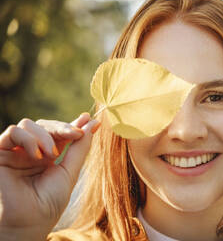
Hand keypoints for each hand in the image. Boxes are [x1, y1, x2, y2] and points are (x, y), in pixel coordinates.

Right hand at [0, 113, 99, 240]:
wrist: (26, 224)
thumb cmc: (48, 204)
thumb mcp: (69, 172)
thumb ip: (80, 148)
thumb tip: (93, 124)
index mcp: (47, 157)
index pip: (60, 134)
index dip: (73, 125)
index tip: (88, 119)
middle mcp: (30, 152)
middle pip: (45, 125)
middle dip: (62, 127)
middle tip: (76, 134)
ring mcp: (15, 152)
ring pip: (28, 124)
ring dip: (45, 135)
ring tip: (51, 155)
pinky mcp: (0, 153)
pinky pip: (12, 132)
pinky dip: (28, 139)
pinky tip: (37, 155)